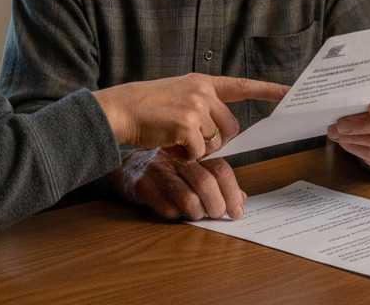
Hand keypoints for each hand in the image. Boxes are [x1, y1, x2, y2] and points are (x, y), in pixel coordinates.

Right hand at [93, 73, 287, 160]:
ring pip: (215, 143)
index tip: (289, 91)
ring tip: (174, 139)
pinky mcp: (186, 125)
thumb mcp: (178, 95)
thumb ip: (202, 105)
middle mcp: (202, 91)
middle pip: (230, 128)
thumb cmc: (147, 107)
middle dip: (215, 141)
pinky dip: (185, 156)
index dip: (267, 90)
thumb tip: (222, 131)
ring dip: (197, 150)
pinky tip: (169, 145)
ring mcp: (195, 107)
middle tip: (190, 140)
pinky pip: (199, 153)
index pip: (241, 85)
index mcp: (202, 82)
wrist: (121, 109)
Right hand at [112, 148, 245, 220]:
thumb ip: (217, 183)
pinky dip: (176, 215)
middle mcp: (176, 159)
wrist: (127, 169)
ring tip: (197, 215)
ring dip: (197, 213)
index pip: (220, 170)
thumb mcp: (192, 172)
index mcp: (193, 154)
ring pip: (187, 197)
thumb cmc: (166, 172)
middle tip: (216, 215)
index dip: (233, 193)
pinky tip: (175, 212)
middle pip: (205, 182)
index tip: (236, 212)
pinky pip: (166, 207)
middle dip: (216, 205)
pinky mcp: (141, 185)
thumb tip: (241, 200)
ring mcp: (158, 171)